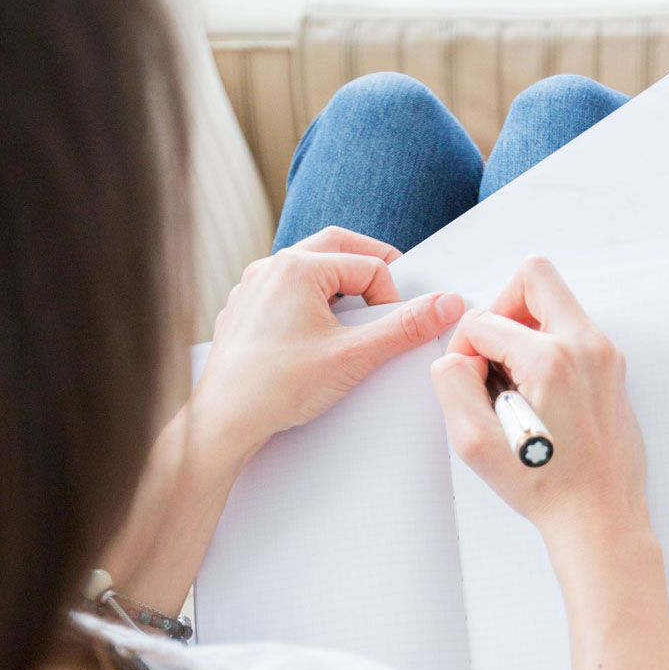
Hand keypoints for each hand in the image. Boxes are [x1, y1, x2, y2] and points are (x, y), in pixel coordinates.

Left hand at [192, 226, 464, 465]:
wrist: (223, 422)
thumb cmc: (276, 387)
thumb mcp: (355, 356)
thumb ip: (405, 327)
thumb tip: (445, 304)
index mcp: (297, 267)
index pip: (369, 265)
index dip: (391, 297)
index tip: (393, 329)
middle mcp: (270, 268)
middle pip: (336, 247)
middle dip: (369, 268)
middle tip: (389, 295)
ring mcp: (252, 288)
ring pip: (308, 268)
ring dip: (337, 284)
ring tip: (353, 318)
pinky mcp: (243, 311)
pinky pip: (285, 291)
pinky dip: (309, 301)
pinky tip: (316, 335)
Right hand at [429, 256, 648, 544]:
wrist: (599, 518)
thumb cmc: (548, 487)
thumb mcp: (474, 443)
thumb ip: (451, 383)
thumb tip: (457, 356)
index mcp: (552, 359)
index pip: (484, 321)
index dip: (463, 348)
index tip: (470, 381)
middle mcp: (586, 346)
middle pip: (534, 276)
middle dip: (500, 306)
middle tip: (492, 350)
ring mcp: (605, 354)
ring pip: (554, 301)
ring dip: (523, 327)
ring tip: (513, 378)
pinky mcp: (611, 367)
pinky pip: (571, 330)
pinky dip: (545, 345)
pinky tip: (535, 390)